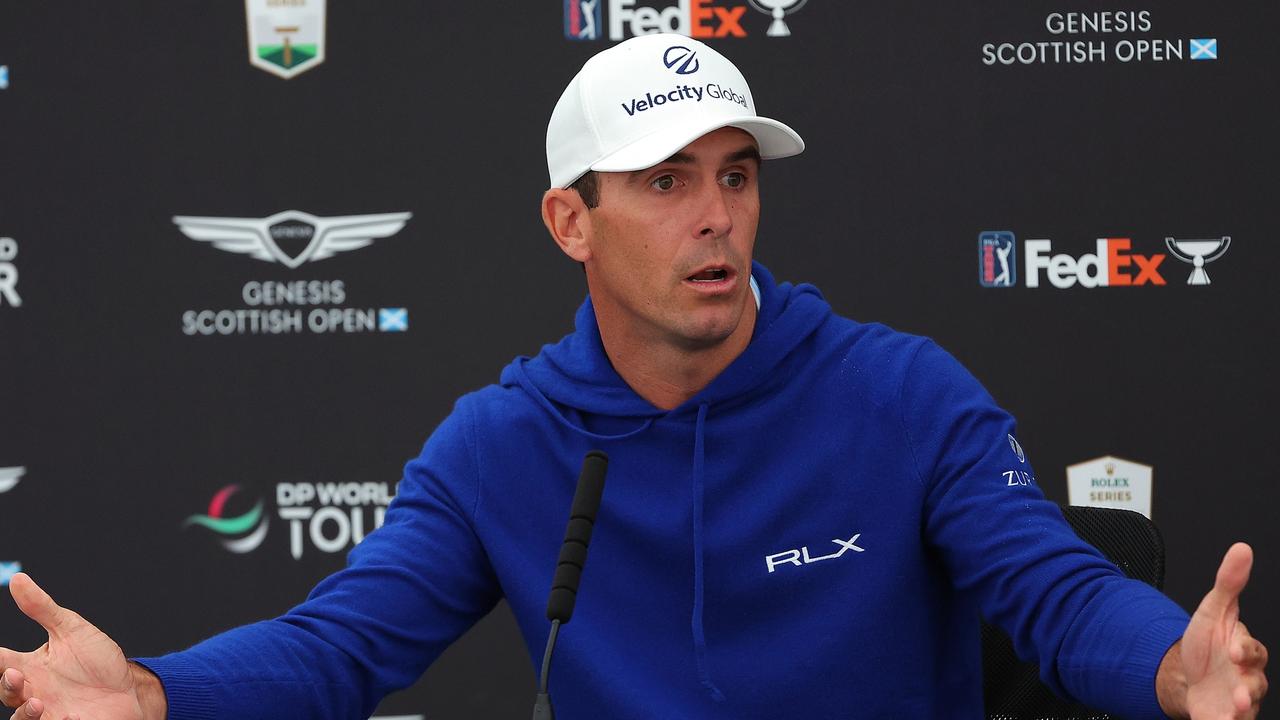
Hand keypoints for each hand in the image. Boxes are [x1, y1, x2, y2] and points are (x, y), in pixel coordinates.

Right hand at [1, 573, 164, 718]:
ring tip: (38, 703)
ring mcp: (49, 712)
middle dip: (7, 685)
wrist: (129, 688)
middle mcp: (34, 691)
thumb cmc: (98, 660)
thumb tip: (18, 579)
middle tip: (16, 675)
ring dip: (24, 713)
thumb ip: (43, 609)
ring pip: (20, 718)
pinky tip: (68, 715)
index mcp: (31, 666)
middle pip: (6, 692)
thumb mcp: (71, 630)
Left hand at [1161, 543, 1268, 718]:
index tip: (1234, 649)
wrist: (1186, 674)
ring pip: (1247, 707)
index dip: (1245, 650)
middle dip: (1249, 687)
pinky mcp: (1222, 717)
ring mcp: (1237, 699)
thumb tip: (1241, 549)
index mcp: (1245, 650)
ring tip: (1233, 709)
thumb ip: (1229, 583)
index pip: (1252, 650)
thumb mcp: (1212, 610)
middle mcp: (1247, 677)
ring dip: (1242, 709)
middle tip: (1239, 691)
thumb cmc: (1206, 643)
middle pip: (1255, 683)